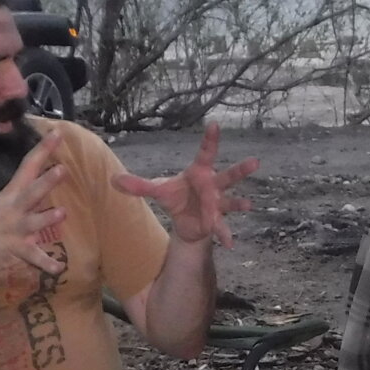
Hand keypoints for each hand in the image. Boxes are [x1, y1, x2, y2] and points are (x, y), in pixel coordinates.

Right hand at [0, 132, 67, 282]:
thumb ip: (17, 201)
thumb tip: (36, 192)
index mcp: (7, 196)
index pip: (27, 167)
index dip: (43, 150)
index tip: (58, 134)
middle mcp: (12, 210)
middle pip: (31, 192)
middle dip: (46, 181)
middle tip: (63, 169)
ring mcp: (13, 230)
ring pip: (33, 222)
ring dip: (47, 218)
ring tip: (62, 213)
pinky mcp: (13, 251)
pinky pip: (33, 258)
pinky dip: (46, 264)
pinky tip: (59, 268)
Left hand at [112, 120, 257, 247]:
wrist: (185, 221)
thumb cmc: (176, 197)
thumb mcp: (158, 190)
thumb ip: (138, 186)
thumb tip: (113, 180)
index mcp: (200, 172)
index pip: (207, 153)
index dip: (211, 139)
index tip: (215, 125)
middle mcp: (213, 185)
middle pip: (229, 176)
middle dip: (241, 170)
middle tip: (255, 161)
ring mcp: (217, 203)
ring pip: (232, 200)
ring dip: (240, 202)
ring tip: (248, 204)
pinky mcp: (216, 220)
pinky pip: (222, 227)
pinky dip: (225, 234)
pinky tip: (230, 244)